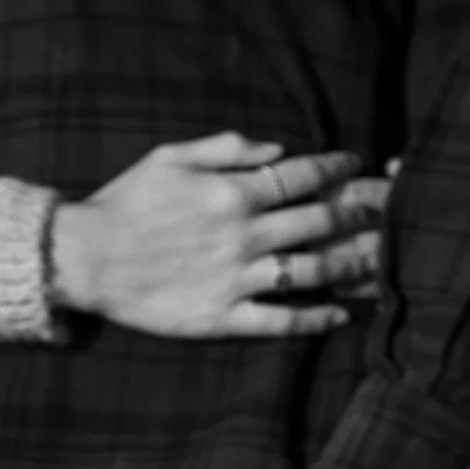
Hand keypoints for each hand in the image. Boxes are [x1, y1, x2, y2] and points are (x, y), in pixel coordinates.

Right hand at [52, 134, 387, 338]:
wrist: (85, 259)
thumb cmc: (125, 202)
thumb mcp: (170, 156)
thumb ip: (227, 147)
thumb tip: (278, 148)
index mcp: (233, 191)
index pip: (302, 174)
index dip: (336, 166)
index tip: (356, 164)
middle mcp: (244, 234)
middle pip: (321, 220)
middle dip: (360, 212)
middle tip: (384, 212)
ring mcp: (237, 278)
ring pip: (313, 270)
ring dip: (352, 265)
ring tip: (379, 262)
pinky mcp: (224, 317)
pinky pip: (282, 320)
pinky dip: (317, 319)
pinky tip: (341, 315)